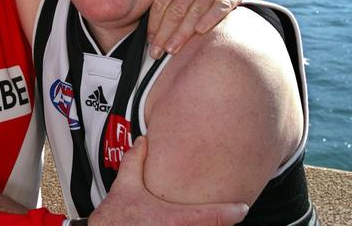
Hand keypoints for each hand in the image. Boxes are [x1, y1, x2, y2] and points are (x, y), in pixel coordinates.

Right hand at [88, 137, 247, 225]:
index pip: (214, 217)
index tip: (243, 207)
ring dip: (207, 225)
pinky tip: (192, 223)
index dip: (232, 212)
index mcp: (176, 219)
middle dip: (220, 222)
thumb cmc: (116, 218)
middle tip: (229, 213)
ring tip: (213, 220)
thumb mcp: (125, 185)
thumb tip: (143, 141)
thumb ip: (135, 161)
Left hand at [147, 0, 246, 58]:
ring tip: (171, 50)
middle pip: (176, 10)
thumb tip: (146, 18)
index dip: (153, 23)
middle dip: (164, 34)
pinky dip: (210, 19)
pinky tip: (200, 32)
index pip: (162, 2)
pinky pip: (221, 7)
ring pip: (195, 12)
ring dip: (182, 34)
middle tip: (155, 52)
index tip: (148, 40)